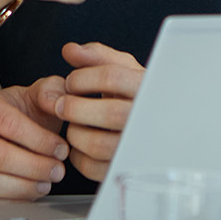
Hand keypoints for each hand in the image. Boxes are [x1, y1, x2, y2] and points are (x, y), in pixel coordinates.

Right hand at [0, 76, 70, 204]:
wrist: (4, 127)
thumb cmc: (23, 112)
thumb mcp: (39, 94)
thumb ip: (52, 91)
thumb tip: (58, 102)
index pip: (8, 124)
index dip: (39, 141)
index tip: (61, 149)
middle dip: (34, 167)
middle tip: (57, 171)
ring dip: (22, 188)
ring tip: (45, 183)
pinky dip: (11, 203)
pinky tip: (30, 194)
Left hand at [54, 42, 143, 181]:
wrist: (158, 125)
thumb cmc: (135, 94)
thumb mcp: (124, 69)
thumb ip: (97, 56)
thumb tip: (70, 50)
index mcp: (147, 88)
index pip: (113, 77)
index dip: (82, 78)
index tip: (71, 81)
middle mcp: (149, 118)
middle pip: (109, 113)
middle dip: (74, 107)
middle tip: (61, 104)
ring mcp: (140, 147)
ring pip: (99, 144)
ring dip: (75, 132)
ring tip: (74, 124)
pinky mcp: (126, 169)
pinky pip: (94, 167)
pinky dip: (78, 156)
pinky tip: (81, 143)